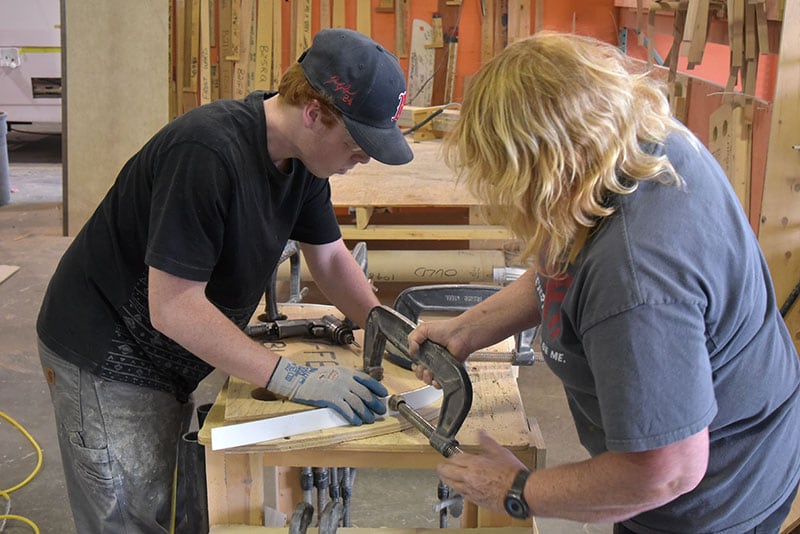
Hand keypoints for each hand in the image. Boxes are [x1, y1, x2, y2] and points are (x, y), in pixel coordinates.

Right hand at [267, 357, 387, 424]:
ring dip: (365, 413)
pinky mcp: (330, 399)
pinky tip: (357, 422)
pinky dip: (353, 416)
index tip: (384, 394)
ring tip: (370, 420)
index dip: (377, 387)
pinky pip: (345, 409)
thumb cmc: (316, 376)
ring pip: (357, 403)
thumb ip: (347, 378)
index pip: (367, 379)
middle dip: (374, 403)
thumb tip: (358, 386)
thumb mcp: (335, 371)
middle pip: (365, 393)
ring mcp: (338, 390)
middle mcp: (346, 380)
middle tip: (380, 411)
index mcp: (348, 373)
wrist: (300, 380)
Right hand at [408, 318, 470, 387]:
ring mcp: (440, 366)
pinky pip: (440, 383)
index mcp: (425, 349)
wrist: (461, 335)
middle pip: (420, 373)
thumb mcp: (423, 328)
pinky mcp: (448, 371)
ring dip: (426, 378)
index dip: (414, 366)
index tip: (415, 364)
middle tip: (422, 367)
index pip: (416, 362)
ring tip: (428, 371)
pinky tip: (435, 379)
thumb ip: (412, 338)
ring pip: (428, 379)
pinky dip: (436, 384)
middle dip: (418, 373)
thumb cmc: (446, 329)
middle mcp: (432, 358)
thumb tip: (410, 351)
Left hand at [436, 431, 528, 513]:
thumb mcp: (500, 452)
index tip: (451, 456)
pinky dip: (458, 489)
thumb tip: (481, 433)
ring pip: (452, 485)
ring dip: (447, 480)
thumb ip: (487, 442)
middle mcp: (469, 479)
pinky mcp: (476, 501)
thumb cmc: (512, 475)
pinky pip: (462, 494)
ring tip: (446, 477)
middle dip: (441, 469)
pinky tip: (461, 488)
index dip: (451, 457)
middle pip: (447, 473)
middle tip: (440, 467)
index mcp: (473, 465)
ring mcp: (471, 491)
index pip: (454, 459)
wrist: (520, 493)